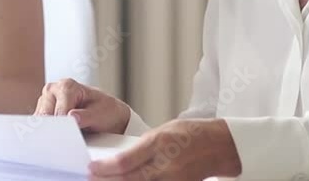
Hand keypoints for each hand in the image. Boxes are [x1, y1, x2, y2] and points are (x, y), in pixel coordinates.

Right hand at [34, 78, 130, 134]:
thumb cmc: (105, 111)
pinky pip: (39, 126)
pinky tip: (58, 136)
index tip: (71, 137)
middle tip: (69, 139)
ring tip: (67, 136)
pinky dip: (47, 133)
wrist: (108, 114)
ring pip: (40, 123)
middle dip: (56, 130)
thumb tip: (71, 117)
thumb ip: (86, 116)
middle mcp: (53, 90)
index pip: (59, 111)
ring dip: (51, 132)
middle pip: (46, 117)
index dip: (65, 127)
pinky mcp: (42, 112)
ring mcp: (45, 101)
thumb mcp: (101, 114)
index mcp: (67, 86)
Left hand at [88, 119, 241, 180]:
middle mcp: (164, 170)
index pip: (125, 165)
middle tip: (89, 179)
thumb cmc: (190, 135)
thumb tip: (116, 162)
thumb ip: (138, 149)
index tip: (90, 169)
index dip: (104, 170)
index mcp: (159, 149)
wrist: (219, 147)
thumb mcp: (161, 132)